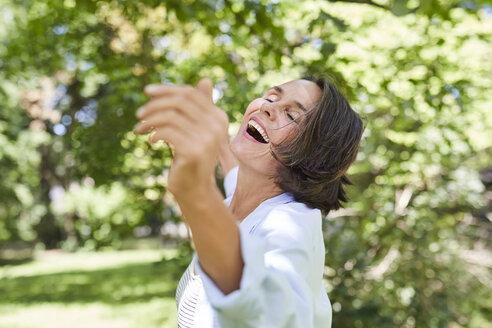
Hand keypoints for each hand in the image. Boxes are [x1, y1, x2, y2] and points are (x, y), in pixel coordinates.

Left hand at [134, 78, 228, 197]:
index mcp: (218, 117)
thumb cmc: (191, 156)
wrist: (195, 189)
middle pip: (180, 102)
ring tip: (140, 129)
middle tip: (139, 114)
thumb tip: (206, 80)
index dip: (167, 89)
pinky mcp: (194, 151)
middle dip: (155, 104)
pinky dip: (154, 133)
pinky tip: (151, 141)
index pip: (190, 93)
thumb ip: (199, 107)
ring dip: (150, 121)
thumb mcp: (196, 129)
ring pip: (170, 116)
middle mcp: (217, 126)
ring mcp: (207, 139)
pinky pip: (167, 132)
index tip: (146, 92)